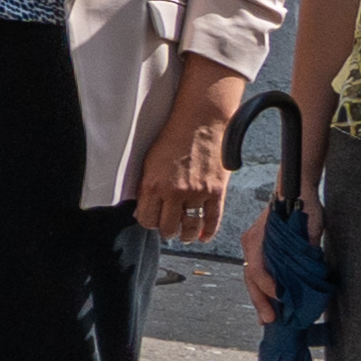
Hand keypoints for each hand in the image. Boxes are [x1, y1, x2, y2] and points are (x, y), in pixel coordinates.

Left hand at [139, 115, 237, 252]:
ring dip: (186, 235)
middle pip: (167, 227)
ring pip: (189, 228)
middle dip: (166, 230)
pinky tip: (204, 237)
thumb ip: (147, 187)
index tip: (150, 220)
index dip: (147, 222)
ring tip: (184, 236)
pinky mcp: (216, 192)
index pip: (146, 219)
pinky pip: (212, 220)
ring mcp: (197, 194)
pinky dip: (208, 232)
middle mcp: (174, 193)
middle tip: (167, 228)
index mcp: (153, 185)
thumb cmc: (174, 138)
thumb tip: (144, 208)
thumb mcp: (149, 162)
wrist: (201, 123)